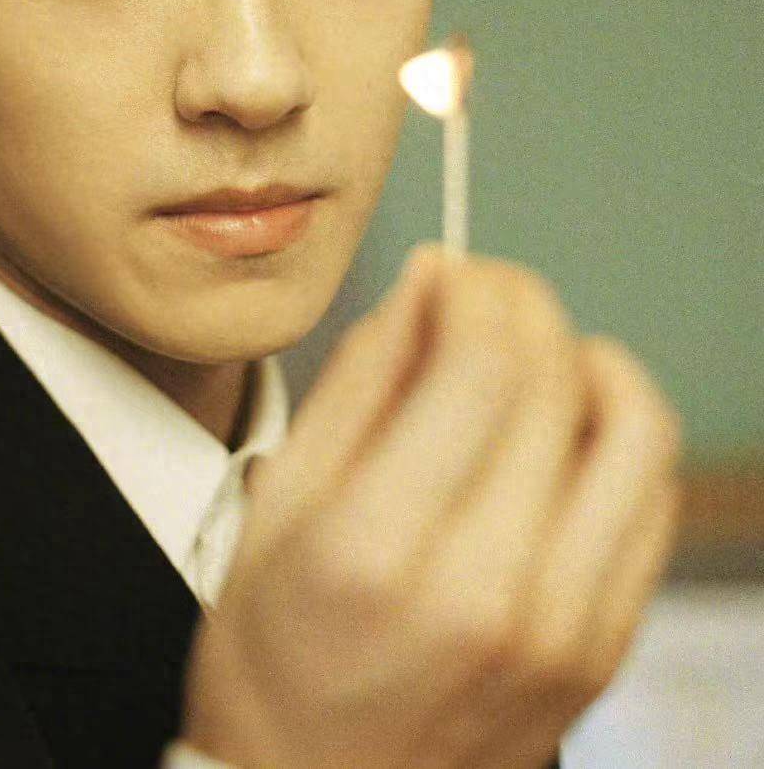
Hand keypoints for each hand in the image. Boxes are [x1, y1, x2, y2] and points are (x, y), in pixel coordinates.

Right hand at [179, 244, 682, 768]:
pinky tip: (559, 433)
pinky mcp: (602, 650)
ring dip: (588, 360)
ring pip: (635, 430)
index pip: (484, 363)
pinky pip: (652, 501)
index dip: (478, 287)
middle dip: (523, 303)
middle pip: (558, 379)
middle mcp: (488, 592)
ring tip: (535, 359)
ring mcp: (562, 630)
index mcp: (381, 548)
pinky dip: (616, 436)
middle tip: (482, 296)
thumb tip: (431, 278)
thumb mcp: (279, 503)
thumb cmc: (277, 655)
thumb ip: (361, 377)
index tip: (452, 274)